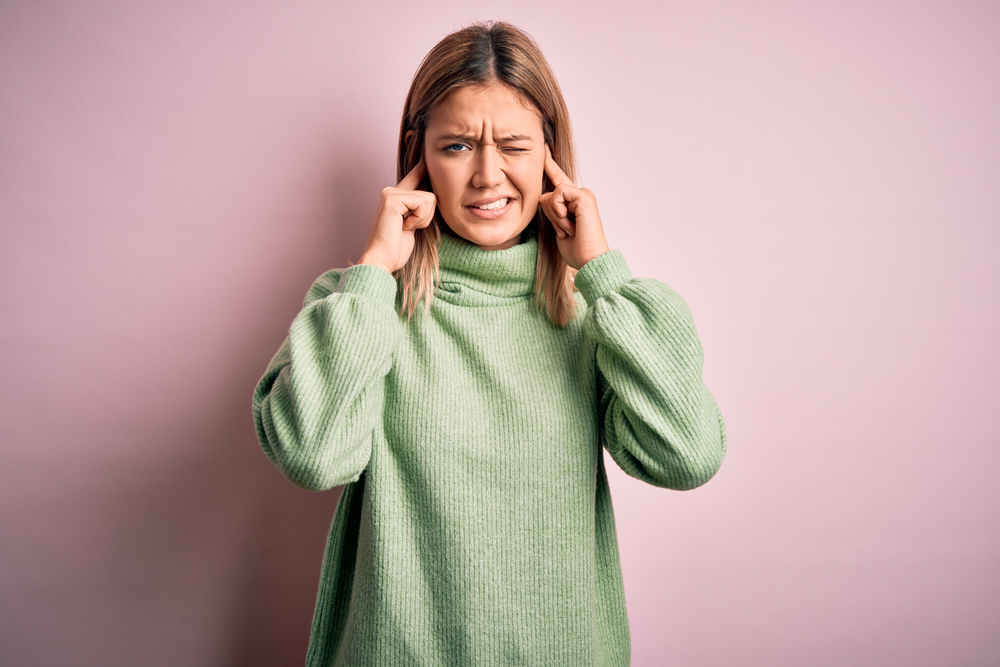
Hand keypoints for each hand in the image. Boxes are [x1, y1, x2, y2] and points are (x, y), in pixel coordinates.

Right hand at [357, 159, 436, 273]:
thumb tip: (432, 200)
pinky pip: (423, 203)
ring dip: (423, 219)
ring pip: (429, 198)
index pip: (414, 178)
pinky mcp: (392, 199)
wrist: (381, 261)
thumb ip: (419, 211)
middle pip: (430, 194)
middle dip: (427, 216)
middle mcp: (391, 191)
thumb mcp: (412, 227)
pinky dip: (419, 219)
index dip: (422, 168)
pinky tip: (404, 227)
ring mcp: (390, 193)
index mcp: (395, 198)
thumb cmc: (395, 250)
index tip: (428, 156)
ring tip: (405, 228)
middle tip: (408, 228)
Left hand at [538, 147, 609, 269]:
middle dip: (551, 215)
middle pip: (548, 193)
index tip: (544, 149)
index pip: (558, 180)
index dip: (550, 165)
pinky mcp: (584, 195)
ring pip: (551, 194)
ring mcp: (583, 194)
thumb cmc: (577, 249)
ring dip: (555, 216)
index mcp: (573, 202)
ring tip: (569, 228)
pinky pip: (558, 194)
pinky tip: (570, 223)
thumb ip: (552, 211)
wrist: (590, 259)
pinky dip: (559, 212)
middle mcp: (579, 195)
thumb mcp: (558, 228)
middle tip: (566, 230)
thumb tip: (543, 197)